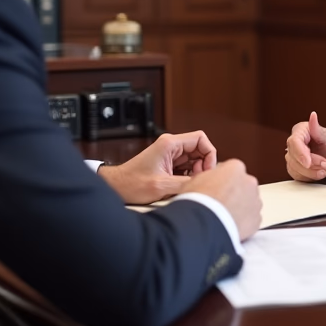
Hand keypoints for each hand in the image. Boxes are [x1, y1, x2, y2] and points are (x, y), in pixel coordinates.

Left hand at [99, 131, 217, 203]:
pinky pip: (186, 167)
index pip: (201, 139)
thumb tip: (205, 184)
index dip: (209, 154)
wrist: (116, 187)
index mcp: (169, 144)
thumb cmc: (132, 184)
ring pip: (194, 159)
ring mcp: (169, 154)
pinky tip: (181, 186)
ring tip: (187, 184)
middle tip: (197, 180)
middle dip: (203, 165)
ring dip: (195, 172)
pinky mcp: (167, 163)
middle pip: (199, 149)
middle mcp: (170, 145)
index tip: (207, 170)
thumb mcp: (162, 186)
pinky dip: (188, 176)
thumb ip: (186, 183)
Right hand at [180, 159, 261, 240]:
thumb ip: (206, 178)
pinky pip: (251, 219)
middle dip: (234, 193)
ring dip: (240, 207)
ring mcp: (255, 201)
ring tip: (224, 217)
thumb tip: (206, 182)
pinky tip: (230, 226)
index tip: (216, 187)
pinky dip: (244, 222)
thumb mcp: (194, 181)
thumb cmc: (199, 202)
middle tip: (220, 203)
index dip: (222, 179)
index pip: (232, 169)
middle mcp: (249, 182)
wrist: (204, 225)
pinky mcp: (257, 220)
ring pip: (249, 202)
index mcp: (235, 168)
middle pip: (243, 185)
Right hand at [285, 111, 325, 181]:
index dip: (300, 153)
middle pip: (293, 157)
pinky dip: (309, 177)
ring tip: (324, 170)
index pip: (294, 142)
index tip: (308, 162)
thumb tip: (313, 115)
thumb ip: (317, 128)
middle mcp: (293, 144)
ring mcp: (292, 156)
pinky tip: (319, 174)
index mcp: (299, 131)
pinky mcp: (295, 168)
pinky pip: (297, 175)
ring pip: (294, 168)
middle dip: (310, 165)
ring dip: (310, 172)